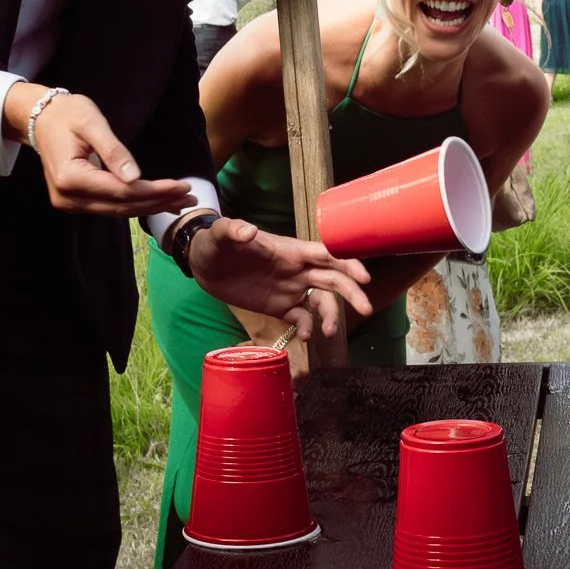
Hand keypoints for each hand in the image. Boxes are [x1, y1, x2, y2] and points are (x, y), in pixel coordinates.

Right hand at [5, 83, 193, 216]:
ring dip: (152, 206)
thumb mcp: (92, 124)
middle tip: (191, 195)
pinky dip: (138, 204)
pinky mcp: (77, 202)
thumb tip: (136, 178)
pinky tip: (162, 202)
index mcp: (70, 178)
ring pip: (119, 210)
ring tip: (183, 200)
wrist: (41, 118)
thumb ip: (114, 151)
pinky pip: (112, 207)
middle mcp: (68, 197)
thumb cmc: (68, 114)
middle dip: (159, 201)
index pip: (122, 191)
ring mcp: (71, 203)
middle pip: (123, 206)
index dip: (155, 191)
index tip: (183, 186)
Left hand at [187, 217, 373, 338]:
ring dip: (331, 315)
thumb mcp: (221, 235)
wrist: (203, 264)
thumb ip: (233, 231)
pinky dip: (307, 327)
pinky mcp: (279, 306)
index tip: (363, 278)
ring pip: (322, 301)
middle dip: (352, 293)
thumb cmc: (216, 244)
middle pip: (333, 279)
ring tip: (328, 333)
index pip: (326, 255)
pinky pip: (301, 318)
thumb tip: (248, 230)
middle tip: (367, 310)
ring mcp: (290, 289)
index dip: (347, 264)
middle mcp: (297, 270)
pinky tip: (304, 338)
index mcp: (290, 251)